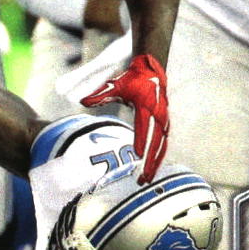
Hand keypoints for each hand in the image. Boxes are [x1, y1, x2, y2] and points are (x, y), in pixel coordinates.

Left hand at [80, 53, 168, 183]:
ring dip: (155, 163)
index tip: (137, 155)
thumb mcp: (115, 85)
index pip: (144, 127)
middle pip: (156, 143)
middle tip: (142, 179)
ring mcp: (164, 120)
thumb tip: (83, 101)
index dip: (141, 141)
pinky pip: (164, 143)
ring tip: (146, 179)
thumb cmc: (132, 79)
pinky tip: (153, 169)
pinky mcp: (166, 123)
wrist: (151, 70)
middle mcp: (158, 115)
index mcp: (147, 106)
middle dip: (150, 162)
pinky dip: (159, 157)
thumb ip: (101, 95)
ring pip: (162, 146)